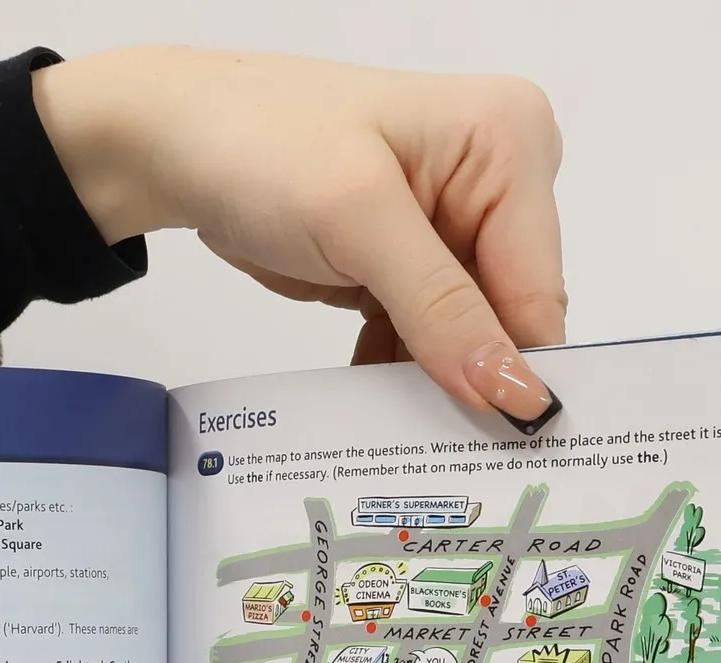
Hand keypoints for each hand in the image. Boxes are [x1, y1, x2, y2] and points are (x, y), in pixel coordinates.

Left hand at [36, 48, 566, 426]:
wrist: (182, 145)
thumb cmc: (262, 144)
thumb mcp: (357, 220)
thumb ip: (441, 308)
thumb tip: (513, 390)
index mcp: (510, 143)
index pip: (537, 285)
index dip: (523, 368)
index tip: (507, 449)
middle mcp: (497, 181)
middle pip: (510, 315)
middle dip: (478, 380)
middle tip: (455, 460)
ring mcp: (453, 228)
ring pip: (469, 338)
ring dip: (437, 386)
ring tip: (408, 440)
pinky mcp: (412, 266)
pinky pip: (429, 340)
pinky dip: (403, 375)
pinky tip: (379, 409)